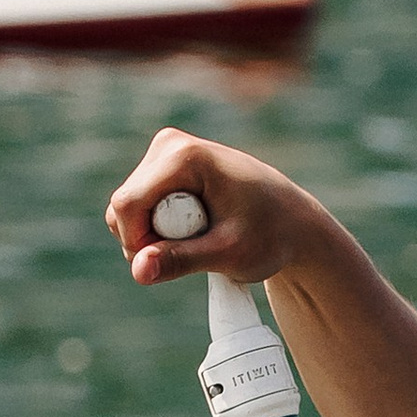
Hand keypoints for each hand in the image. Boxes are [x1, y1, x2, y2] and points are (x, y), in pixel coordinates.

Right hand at [105, 128, 332, 289]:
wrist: (293, 222)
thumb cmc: (271, 235)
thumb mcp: (229, 253)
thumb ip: (181, 260)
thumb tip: (139, 271)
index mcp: (186, 156)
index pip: (128, 203)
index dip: (137, 241)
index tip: (169, 263)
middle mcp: (170, 145)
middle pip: (123, 207)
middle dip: (149, 240)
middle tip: (199, 250)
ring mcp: (166, 153)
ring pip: (128, 209)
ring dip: (156, 236)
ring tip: (203, 237)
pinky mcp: (165, 167)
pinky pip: (140, 207)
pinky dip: (161, 227)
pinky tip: (195, 228)